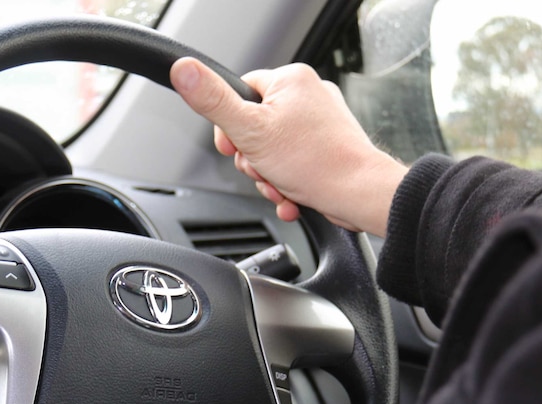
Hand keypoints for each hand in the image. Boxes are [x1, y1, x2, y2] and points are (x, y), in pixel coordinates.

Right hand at [169, 57, 407, 237]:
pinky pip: (292, 162)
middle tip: (262, 167)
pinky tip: (290, 195)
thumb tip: (183, 69)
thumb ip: (213, 100)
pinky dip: (286, 183)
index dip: (229, 124)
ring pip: (272, 149)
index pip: (240, 91)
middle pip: (254, 125)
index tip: (233, 145)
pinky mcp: (327, 147)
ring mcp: (321, 122)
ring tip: (280, 185)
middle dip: (252, 158)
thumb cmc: (314, 162)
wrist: (358, 194)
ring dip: (268, 175)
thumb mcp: (249, 130)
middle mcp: (308, 94)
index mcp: (290, 80)